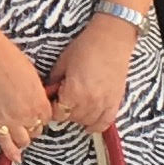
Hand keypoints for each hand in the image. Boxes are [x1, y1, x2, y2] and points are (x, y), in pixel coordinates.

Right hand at [0, 33, 53, 163]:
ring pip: (23, 140)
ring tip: (19, 134)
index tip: (36, 114)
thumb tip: (35, 98)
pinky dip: (11, 152)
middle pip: (36, 131)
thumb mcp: (32, 75)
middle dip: (32, 126)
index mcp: (40, 101)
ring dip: (23, 138)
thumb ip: (36, 92)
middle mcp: (28, 114)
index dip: (41, 116)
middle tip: (25, 121)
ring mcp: (12, 121)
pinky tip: (15, 158)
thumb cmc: (8, 59)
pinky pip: (5, 144)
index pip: (47, 118)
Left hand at [46, 16, 135, 132]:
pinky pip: (105, 122)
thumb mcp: (62, 62)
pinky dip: (97, 125)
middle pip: (71, 119)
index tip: (54, 100)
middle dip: (65, 110)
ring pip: (87, 122)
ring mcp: (104, 103)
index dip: (53, 107)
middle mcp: (89, 101)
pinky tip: (90, 122)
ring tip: (77, 105)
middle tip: (65, 99)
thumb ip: (54, 81)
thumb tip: (48, 92)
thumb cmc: (87, 47)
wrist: (111, 39)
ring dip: (79, 116)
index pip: (58, 114)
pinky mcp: (115, 102)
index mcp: (73, 92)